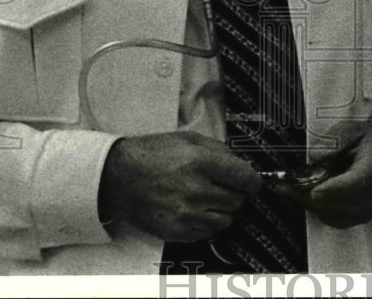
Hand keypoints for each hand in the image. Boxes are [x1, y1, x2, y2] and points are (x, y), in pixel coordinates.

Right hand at [98, 130, 261, 241]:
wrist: (117, 178)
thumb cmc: (151, 155)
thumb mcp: (187, 139)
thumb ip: (218, 150)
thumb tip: (241, 164)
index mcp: (200, 162)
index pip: (245, 178)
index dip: (253, 181)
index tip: (252, 182)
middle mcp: (195, 190)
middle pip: (237, 201)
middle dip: (235, 193)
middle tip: (221, 186)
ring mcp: (185, 214)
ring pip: (225, 220)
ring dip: (222, 210)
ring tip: (205, 197)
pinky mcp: (176, 231)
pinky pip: (207, 233)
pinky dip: (206, 223)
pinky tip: (193, 209)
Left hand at [277, 120, 371, 228]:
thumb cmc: (371, 141)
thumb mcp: (354, 130)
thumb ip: (334, 140)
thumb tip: (314, 156)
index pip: (355, 184)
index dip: (333, 189)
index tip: (313, 190)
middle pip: (339, 203)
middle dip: (308, 196)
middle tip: (283, 187)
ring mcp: (367, 208)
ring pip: (332, 214)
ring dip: (308, 204)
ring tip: (287, 190)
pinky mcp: (359, 217)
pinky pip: (333, 219)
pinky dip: (316, 209)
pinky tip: (302, 196)